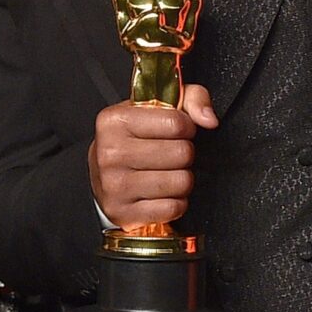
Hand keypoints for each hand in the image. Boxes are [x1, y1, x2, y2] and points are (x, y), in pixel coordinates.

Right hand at [89, 87, 218, 228]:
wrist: (102, 176)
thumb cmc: (132, 140)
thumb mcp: (156, 109)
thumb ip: (191, 99)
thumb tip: (209, 119)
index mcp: (115, 121)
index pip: (176, 123)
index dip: (187, 127)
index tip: (178, 131)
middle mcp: (110, 153)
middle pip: (182, 154)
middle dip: (184, 154)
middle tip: (170, 154)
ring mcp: (115, 185)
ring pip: (181, 182)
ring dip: (182, 179)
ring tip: (167, 173)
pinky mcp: (124, 212)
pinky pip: (173, 208)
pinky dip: (175, 202)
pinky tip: (162, 193)